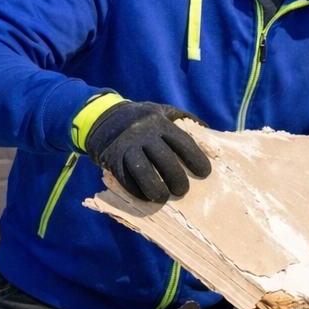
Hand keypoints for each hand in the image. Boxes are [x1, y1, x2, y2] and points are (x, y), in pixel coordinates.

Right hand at [84, 101, 211, 202]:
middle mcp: (143, 134)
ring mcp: (126, 147)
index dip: (195, 158)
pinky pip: (125, 178)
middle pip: (164, 159)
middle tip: (183, 190)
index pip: (182, 142)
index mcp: (159, 123)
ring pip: (142, 170)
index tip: (205, 173)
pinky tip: (147, 197)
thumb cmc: (140, 118)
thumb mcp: (161, 111)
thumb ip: (182, 117)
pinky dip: (136, 190)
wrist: (102, 118)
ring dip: (155, 187)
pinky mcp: (112, 159)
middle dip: (176, 177)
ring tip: (164, 197)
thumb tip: (207, 128)